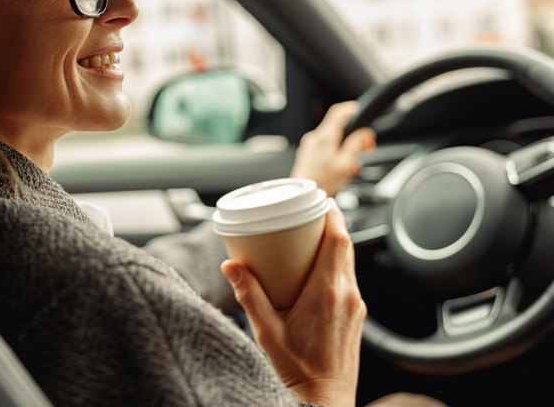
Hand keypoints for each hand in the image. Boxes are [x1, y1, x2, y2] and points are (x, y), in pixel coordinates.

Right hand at [220, 206, 365, 406]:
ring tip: (310, 237)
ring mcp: (355, 307)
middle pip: (345, 246)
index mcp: (327, 293)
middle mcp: (347, 296)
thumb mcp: (266, 331)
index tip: (321, 200)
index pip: (339, 240)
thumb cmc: (298, 372)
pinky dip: (335, 265)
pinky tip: (316, 270)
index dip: (333, 215)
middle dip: (330, 225)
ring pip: (348, 263)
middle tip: (309, 213)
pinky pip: (349, 280)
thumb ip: (249, 295)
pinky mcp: (355, 317)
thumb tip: (231, 265)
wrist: (324, 402)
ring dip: (333, 245)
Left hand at [290, 101, 375, 195]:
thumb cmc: (322, 182)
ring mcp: (310, 146)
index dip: (352, 109)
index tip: (361, 113)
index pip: (339, 112)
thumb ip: (356, 146)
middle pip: (338, 127)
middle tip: (366, 147)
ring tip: (354, 165)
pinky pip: (325, 148)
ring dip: (346, 148)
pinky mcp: (308, 154)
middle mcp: (315, 138)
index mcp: (325, 137)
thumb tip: (366, 133)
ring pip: (333, 139)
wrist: (304, 196)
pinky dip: (336, 154)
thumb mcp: (345, 164)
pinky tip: (343, 169)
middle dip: (354, 136)